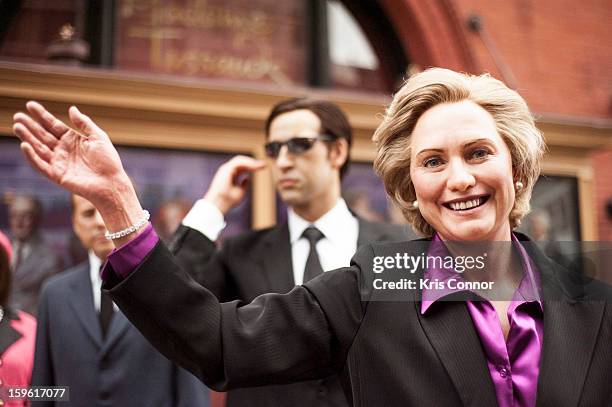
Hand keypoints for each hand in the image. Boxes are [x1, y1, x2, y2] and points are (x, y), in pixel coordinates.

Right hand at [13, 102, 143, 244]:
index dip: (42, 115)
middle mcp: (63, 150)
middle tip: (17, 116)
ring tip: (18, 126)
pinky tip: (25, 145)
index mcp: (73, 140)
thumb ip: (84, 123)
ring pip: (39, 148)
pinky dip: (32, 156)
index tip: (30, 104)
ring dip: (27, 138)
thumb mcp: (98, 137)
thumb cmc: (108, 162)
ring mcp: (59, 163)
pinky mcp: (57, 175)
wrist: (111, 184)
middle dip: (30, 126)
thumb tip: (72, 108)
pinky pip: (41, 165)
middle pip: (43, 135)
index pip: (53, 125)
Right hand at [204, 155, 265, 214]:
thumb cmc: (228, 201)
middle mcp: (227, 170)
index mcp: (230, 175)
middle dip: (253, 162)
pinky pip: (238, 162)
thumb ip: (244, 185)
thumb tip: (247, 178)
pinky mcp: (226, 169)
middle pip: (242, 162)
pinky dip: (247, 163)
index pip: (242, 166)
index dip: (252, 166)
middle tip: (264, 165)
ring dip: (251, 162)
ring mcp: (226, 169)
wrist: (220, 204)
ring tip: (261, 165)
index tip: (263, 167)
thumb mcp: (240, 192)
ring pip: (240, 160)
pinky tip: (254, 166)